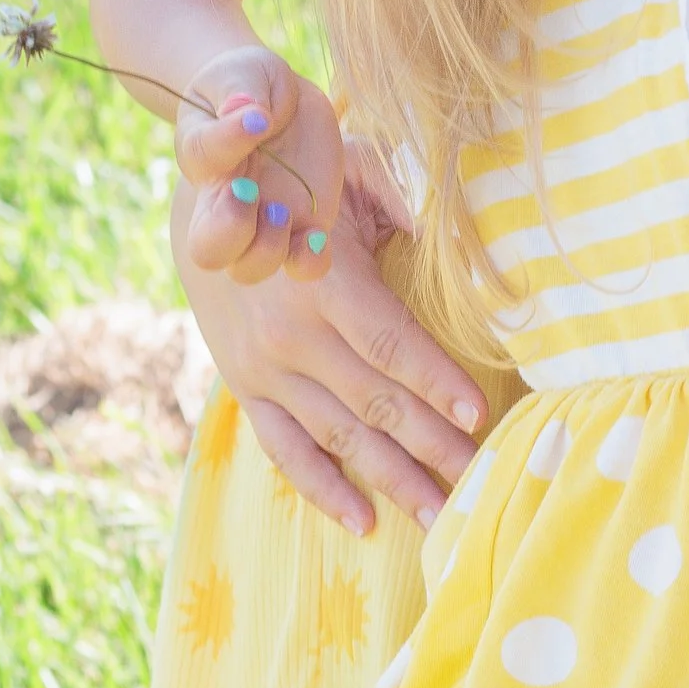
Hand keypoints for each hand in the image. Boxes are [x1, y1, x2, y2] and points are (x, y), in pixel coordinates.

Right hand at [173, 141, 487, 536]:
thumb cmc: (300, 168)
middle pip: (374, 402)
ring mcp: (263, 369)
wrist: (206, 185)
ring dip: (391, 480)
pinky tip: (361, 522)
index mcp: (323, 282)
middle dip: (432, 445)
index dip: (436, 380)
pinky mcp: (244, 386)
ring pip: (337, 436)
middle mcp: (290, 336)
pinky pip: (284, 449)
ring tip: (441, 517)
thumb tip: (452, 236)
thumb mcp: (352, 165)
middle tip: (482, 480)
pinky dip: (321, 489)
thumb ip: (400, 200)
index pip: (390, 343)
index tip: (480, 413)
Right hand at [175, 45, 343, 282]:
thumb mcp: (245, 71)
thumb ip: (241, 88)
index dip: (227, 140)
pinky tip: (317, 239)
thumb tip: (246, 112)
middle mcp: (227, 199)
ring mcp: (265, 218)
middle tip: (252, 194)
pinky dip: (308, 262)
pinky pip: (301, 265)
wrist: (274, 97)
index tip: (257, 119)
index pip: (203, 154)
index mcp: (206, 154)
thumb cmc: (250, 82)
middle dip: (228, 232)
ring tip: (284, 214)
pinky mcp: (305, 224)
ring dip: (266, 251)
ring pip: (249, 268)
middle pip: (207, 248)